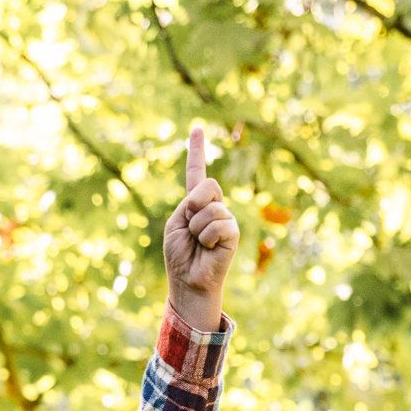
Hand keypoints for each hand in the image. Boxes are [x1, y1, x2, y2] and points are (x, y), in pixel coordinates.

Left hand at [163, 124, 238, 332]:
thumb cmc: (180, 255)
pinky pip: (218, 224)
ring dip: (198, 228)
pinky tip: (209, 249)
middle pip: (207, 185)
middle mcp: (213, 206)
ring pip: (210, 208)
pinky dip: (208, 238)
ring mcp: (225, 218)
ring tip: (200, 244)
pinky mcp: (233, 232)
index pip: (197, 172)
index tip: (196, 128)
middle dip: (193, 205)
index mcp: (195, 202)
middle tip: (191, 229)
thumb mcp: (176, 223)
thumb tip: (209, 200)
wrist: (189, 281)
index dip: (196, 151)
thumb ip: (190, 203)